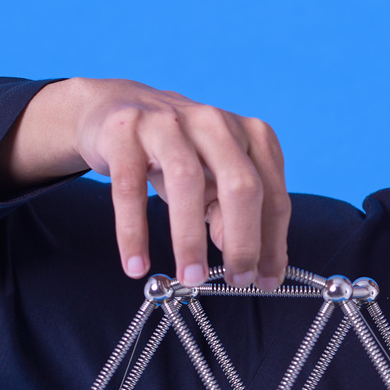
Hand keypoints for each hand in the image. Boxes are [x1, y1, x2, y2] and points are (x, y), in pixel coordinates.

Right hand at [0, 78, 288, 287]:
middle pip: (241, 185)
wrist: (116, 107)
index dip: (273, 243)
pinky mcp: (124, 133)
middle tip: (237, 281)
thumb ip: (234, 212)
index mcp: (251, 135)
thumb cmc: (180, 152)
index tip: (267, 280)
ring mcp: (168, 123)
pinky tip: (136, 265)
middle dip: (243, 241)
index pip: (272, 195)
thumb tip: (246, 256)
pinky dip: (133, 232)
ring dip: (191, 239)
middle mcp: (215, 123)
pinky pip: (130, 189)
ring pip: (186, 182)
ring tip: (191, 278)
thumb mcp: (215, 178)